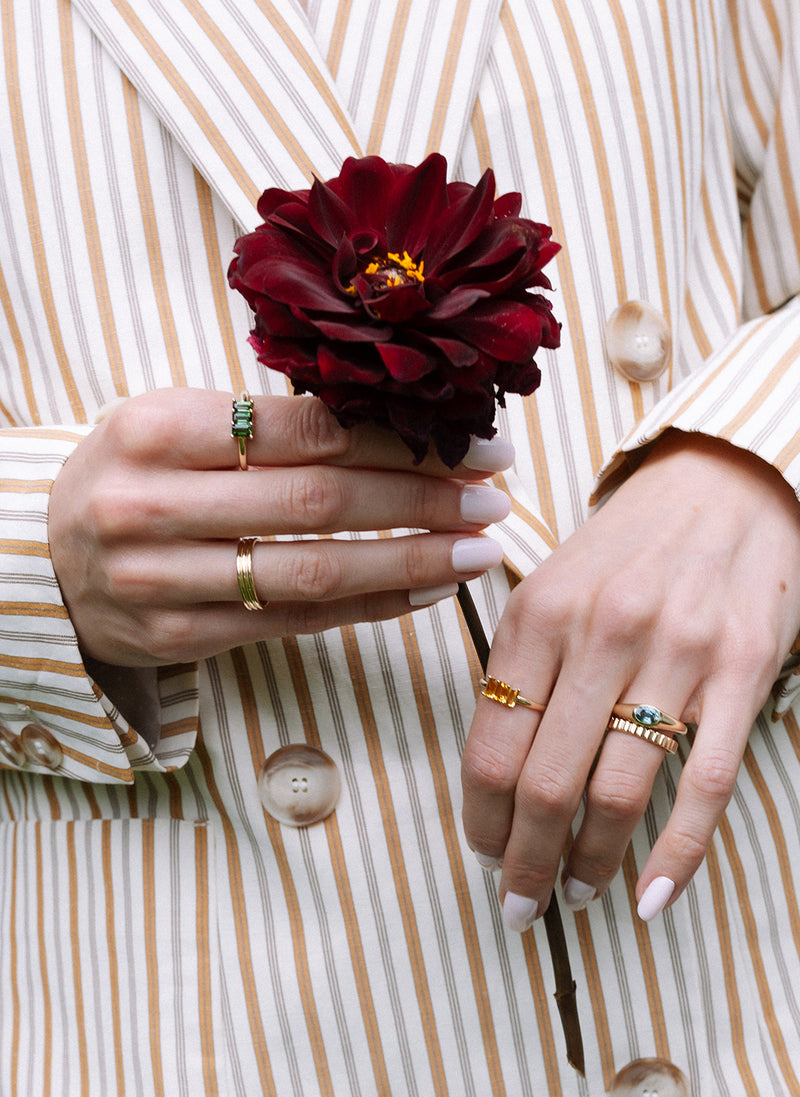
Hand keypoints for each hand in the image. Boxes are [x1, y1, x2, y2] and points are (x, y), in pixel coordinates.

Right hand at [48, 388, 512, 665]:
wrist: (47, 555)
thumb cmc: (133, 472)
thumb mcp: (175, 421)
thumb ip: (267, 423)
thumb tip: (398, 425)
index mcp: (160, 430)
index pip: (305, 431)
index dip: (400, 439)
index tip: (471, 442)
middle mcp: (156, 505)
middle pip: (319, 503)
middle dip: (421, 500)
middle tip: (492, 497)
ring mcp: (165, 581)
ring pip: (313, 573)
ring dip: (409, 562)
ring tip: (476, 550)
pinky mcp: (180, 638)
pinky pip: (294, 624)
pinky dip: (370, 608)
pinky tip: (425, 591)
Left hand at [461, 430, 799, 928]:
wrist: (723, 483)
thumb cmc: (626, 546)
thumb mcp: (550, 583)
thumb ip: (520, 666)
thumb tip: (494, 774)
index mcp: (537, 613)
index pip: (490, 745)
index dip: (481, 817)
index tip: (482, 853)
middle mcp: (601, 632)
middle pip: (547, 783)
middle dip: (525, 861)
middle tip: (519, 904)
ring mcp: (677, 652)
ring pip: (620, 792)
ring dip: (591, 862)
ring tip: (575, 894)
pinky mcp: (743, 671)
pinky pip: (706, 784)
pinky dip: (678, 854)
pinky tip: (652, 896)